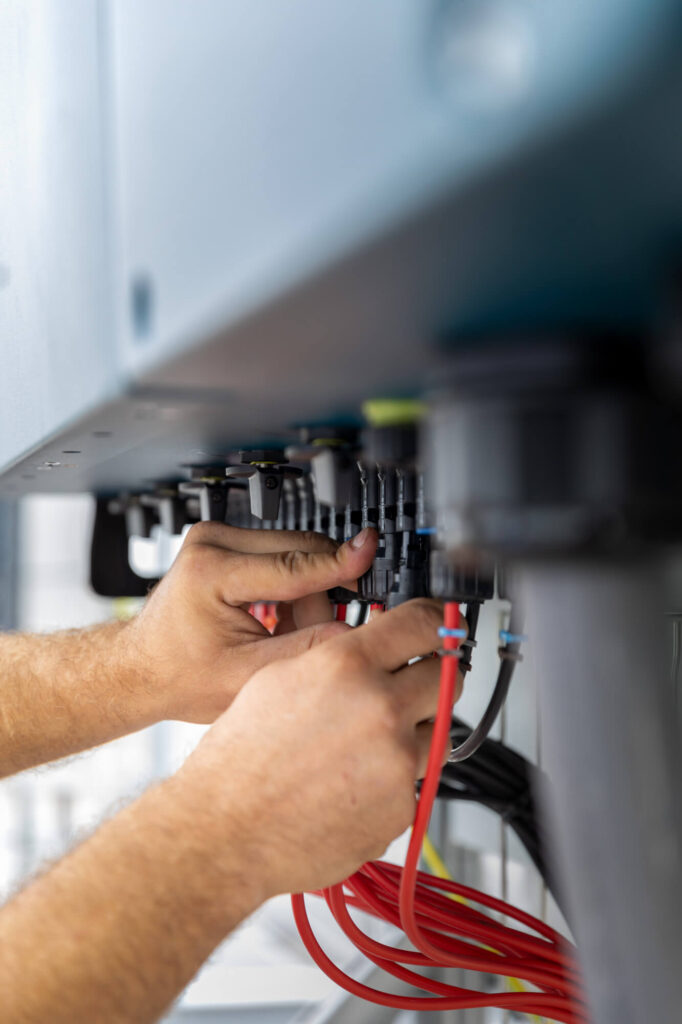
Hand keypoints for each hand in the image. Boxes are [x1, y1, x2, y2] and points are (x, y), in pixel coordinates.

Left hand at [123, 523, 377, 723]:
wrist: (142, 669)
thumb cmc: (181, 676)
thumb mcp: (247, 676)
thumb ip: (304, 649)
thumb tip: (353, 631)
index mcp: (210, 572)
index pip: (292, 566)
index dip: (337, 563)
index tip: (370, 548)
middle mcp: (210, 543)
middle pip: (300, 552)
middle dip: (318, 595)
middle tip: (314, 635)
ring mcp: (216, 537)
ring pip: (295, 551)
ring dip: (304, 592)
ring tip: (280, 633)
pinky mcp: (224, 541)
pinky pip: (281, 554)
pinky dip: (289, 587)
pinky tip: (272, 618)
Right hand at [180, 599, 461, 895]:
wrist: (227, 831)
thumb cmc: (242, 760)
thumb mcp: (280, 677)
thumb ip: (339, 655)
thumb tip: (374, 639)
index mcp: (346, 666)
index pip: (424, 623)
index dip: (435, 621)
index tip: (440, 626)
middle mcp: (380, 708)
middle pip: (446, 674)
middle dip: (429, 677)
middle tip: (406, 686)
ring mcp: (397, 761)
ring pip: (438, 728)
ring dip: (415, 730)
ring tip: (364, 744)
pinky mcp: (403, 806)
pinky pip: (419, 777)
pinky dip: (396, 776)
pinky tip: (355, 782)